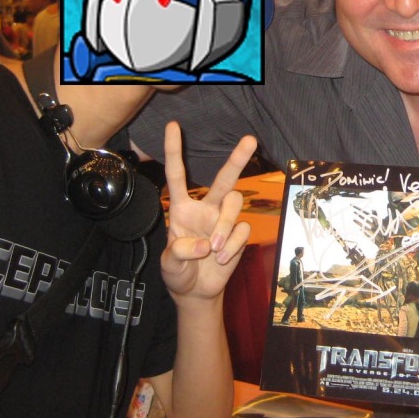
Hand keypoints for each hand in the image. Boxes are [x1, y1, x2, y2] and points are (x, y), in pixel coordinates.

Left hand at [160, 121, 257, 301]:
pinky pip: (242, 230)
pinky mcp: (239, 233)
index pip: (177, 175)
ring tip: (215, 250)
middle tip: (250, 140)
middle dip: (237, 159)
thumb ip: (180, 252)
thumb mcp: (169, 265)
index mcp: (181, 209)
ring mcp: (224, 220)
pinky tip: (222, 258)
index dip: (175, 150)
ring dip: (226, 227)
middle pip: (223, 179)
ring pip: (235, 204)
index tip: (173, 126)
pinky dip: (232, 245)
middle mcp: (205, 209)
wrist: (196, 291)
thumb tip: (205, 243)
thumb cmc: (178, 272)